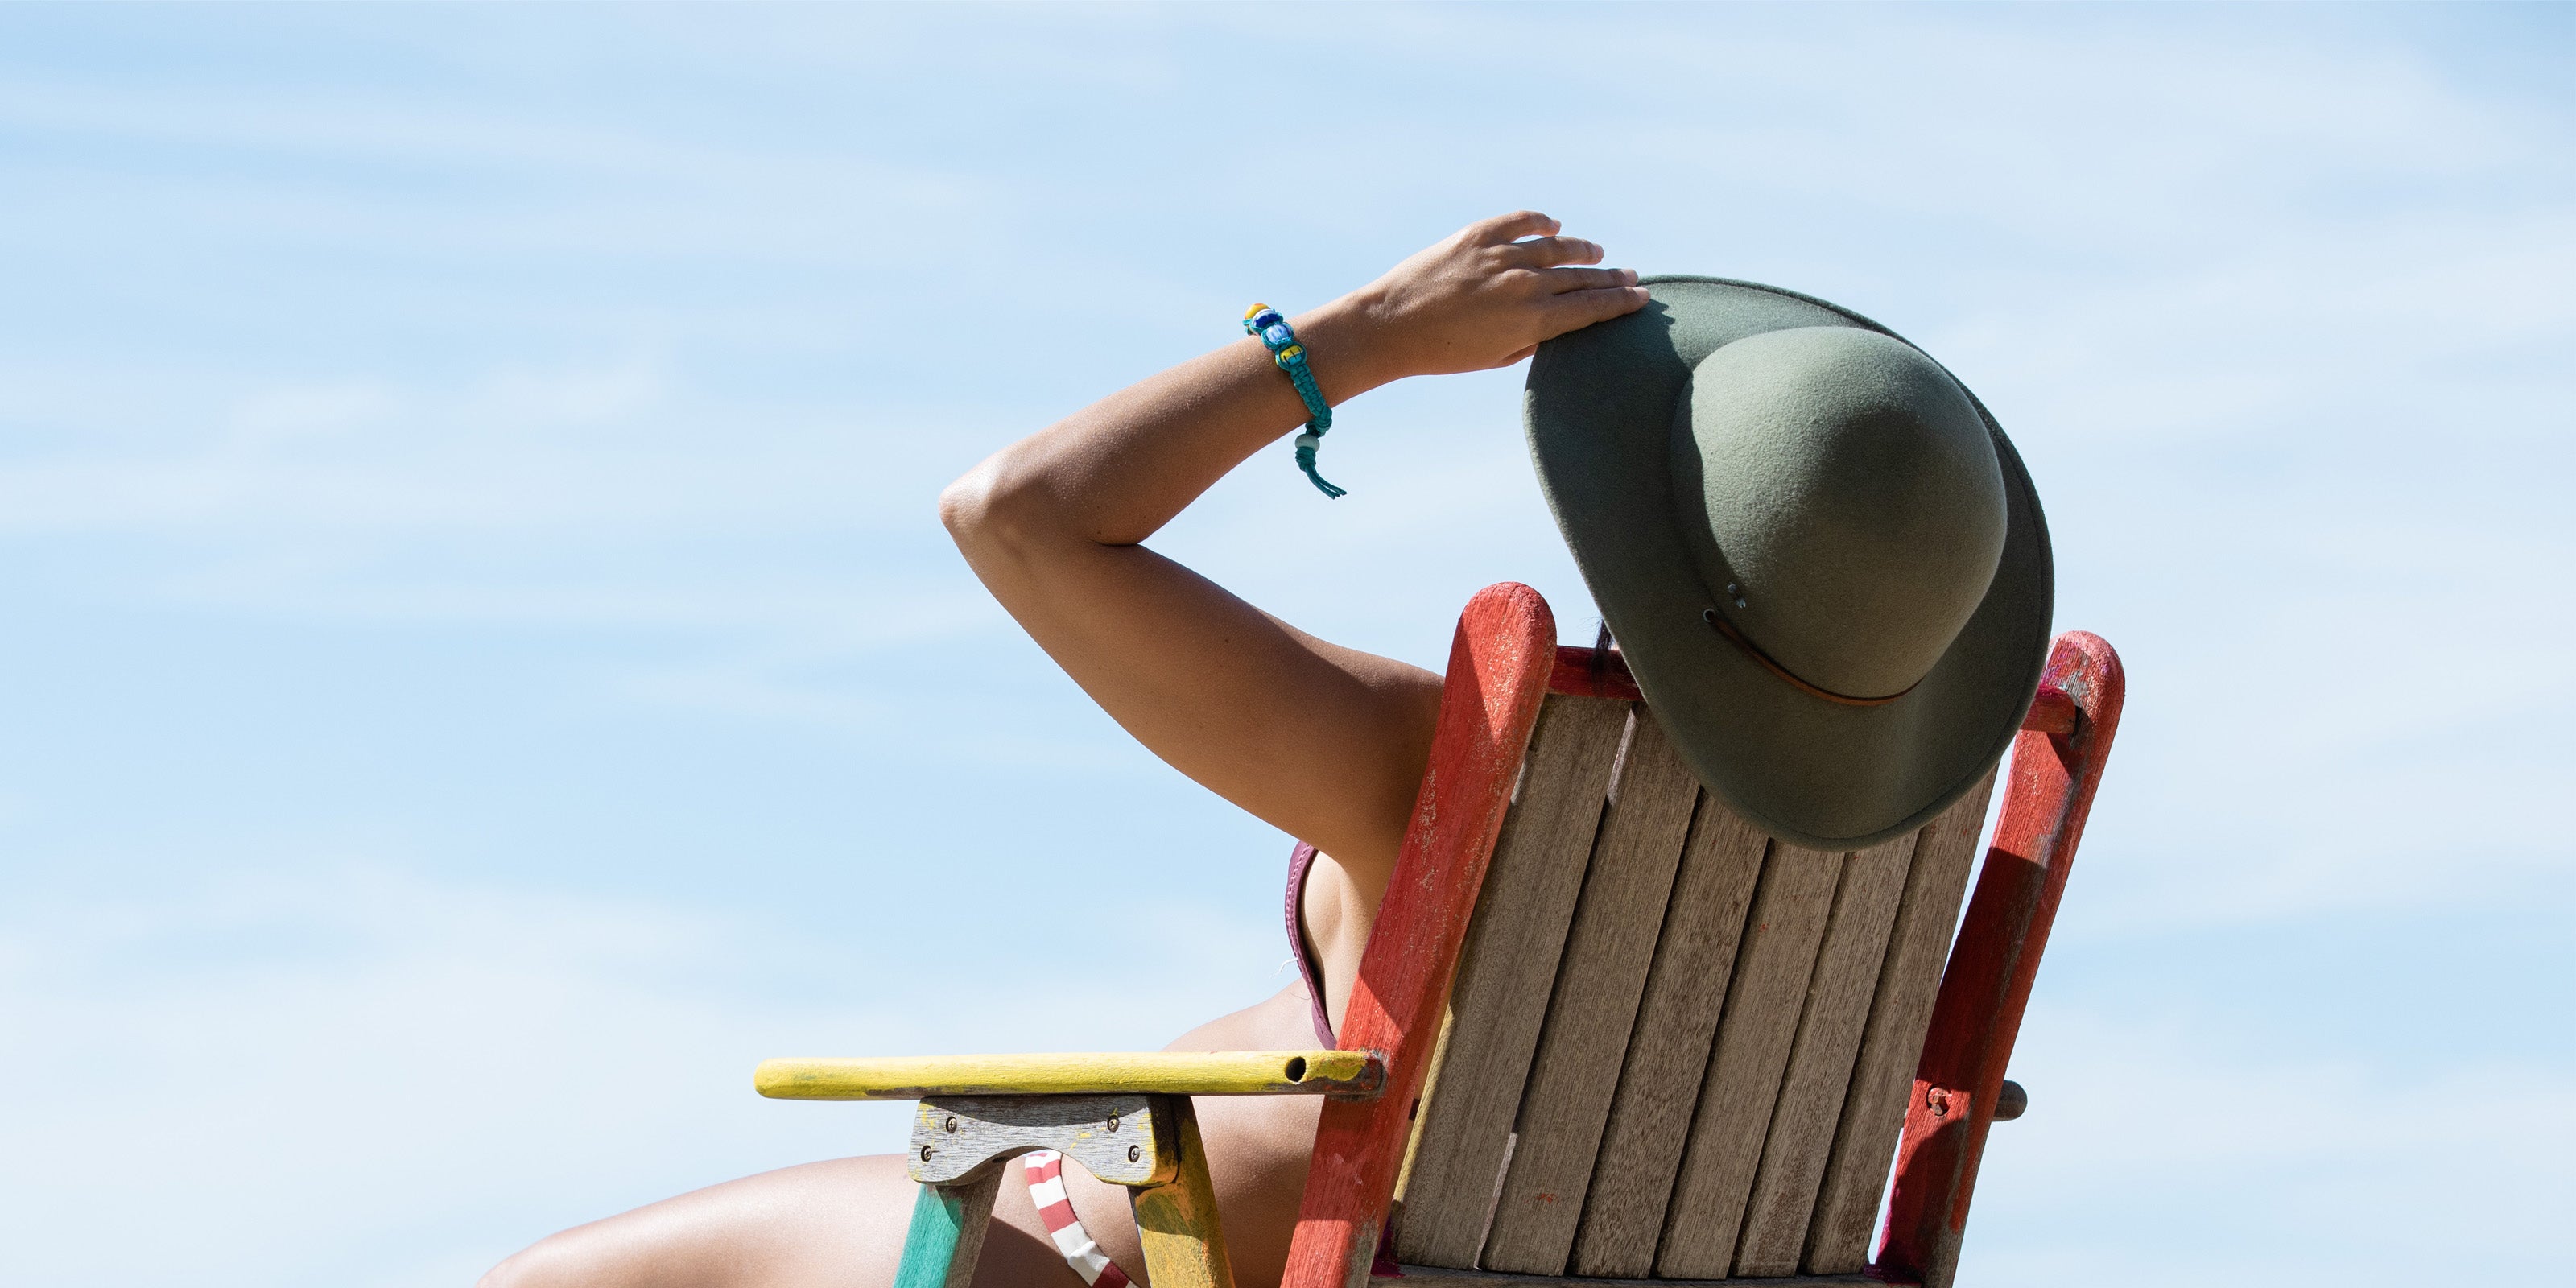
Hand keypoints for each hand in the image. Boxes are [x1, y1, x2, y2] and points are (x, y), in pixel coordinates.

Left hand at [1309, 211, 1648, 387]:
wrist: (1389, 327)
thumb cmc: (1441, 354)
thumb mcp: (1495, 358)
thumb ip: (1532, 340)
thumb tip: (1556, 325)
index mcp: (1533, 322)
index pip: (1592, 307)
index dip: (1621, 301)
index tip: (1641, 295)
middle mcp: (1525, 285)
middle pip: (1582, 277)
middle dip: (1611, 276)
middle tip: (1630, 274)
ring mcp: (1503, 256)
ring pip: (1558, 246)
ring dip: (1581, 249)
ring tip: (1596, 252)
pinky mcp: (1477, 235)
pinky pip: (1521, 221)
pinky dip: (1541, 222)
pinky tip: (1553, 225)